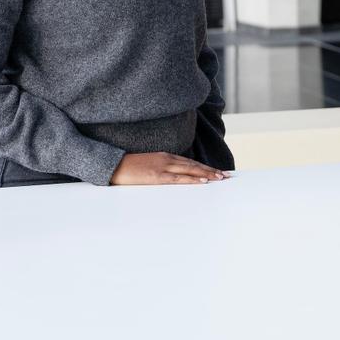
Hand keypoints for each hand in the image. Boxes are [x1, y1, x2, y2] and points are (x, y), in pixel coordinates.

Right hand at [110, 152, 228, 184]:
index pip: (190, 162)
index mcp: (165, 157)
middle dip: (211, 171)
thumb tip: (174, 177)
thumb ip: (162, 169)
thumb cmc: (129, 168)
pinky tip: (203, 182)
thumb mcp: (148, 165)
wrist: (113, 165)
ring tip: (220, 178)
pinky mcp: (157, 176)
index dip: (205, 167)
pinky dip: (193, 180)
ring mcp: (163, 167)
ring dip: (207, 174)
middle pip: (194, 165)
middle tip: (227, 176)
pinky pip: (179, 179)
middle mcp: (167, 160)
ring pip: (190, 171)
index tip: (218, 171)